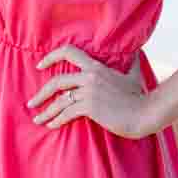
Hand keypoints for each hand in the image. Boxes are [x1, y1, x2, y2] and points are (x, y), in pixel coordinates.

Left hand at [27, 45, 160, 138]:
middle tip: (31, 102)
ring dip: (46, 111)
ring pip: (60, 100)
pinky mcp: (90, 107)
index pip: (68, 52)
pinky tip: (51, 125)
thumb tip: (137, 52)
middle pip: (57, 81)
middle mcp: (89, 76)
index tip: (40, 65)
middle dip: (41, 93)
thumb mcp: (134, 75)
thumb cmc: (140, 96)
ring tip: (37, 119)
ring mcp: (89, 91)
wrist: (146, 113)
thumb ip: (132, 62)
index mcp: (96, 66)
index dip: (51, 57)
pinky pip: (67, 113)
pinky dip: (57, 120)